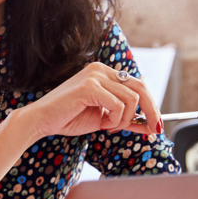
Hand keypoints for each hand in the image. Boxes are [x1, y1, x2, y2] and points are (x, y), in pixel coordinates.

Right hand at [13, 63, 160, 143]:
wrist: (41, 121)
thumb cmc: (68, 118)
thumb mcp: (104, 119)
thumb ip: (126, 119)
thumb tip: (150, 127)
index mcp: (104, 73)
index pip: (139, 84)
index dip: (151, 105)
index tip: (155, 124)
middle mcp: (100, 69)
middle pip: (141, 87)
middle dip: (151, 111)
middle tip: (153, 129)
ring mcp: (95, 76)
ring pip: (131, 99)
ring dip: (125, 119)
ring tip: (110, 127)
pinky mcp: (90, 86)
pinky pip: (118, 105)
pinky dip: (116, 119)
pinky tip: (104, 124)